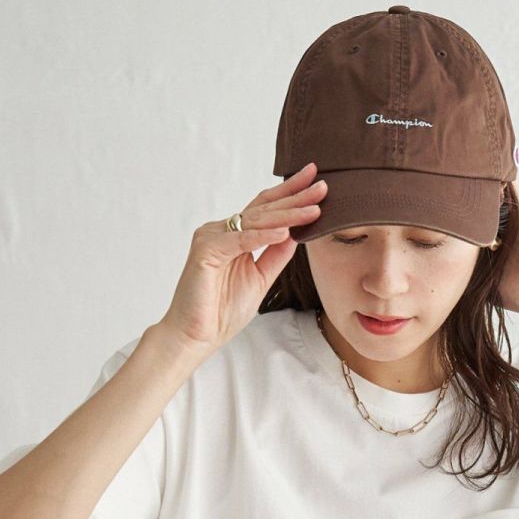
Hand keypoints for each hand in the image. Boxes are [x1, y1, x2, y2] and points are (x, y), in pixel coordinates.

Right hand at [157, 163, 327, 355]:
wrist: (195, 336)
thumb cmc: (221, 311)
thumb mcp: (260, 279)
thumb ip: (275, 256)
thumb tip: (295, 233)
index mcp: (235, 236)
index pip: (266, 209)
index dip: (291, 195)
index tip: (316, 183)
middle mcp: (222, 231)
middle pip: (264, 209)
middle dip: (295, 197)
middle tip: (323, 186)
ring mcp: (212, 237)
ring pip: (255, 222)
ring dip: (287, 215)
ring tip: (313, 209)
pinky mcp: (205, 251)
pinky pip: (240, 240)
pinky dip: (262, 236)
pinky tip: (284, 232)